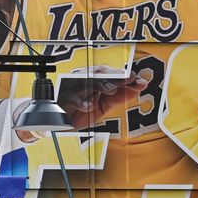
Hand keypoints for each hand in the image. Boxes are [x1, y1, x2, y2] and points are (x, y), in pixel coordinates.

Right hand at [24, 70, 146, 141]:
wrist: (57, 125)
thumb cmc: (79, 112)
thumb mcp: (103, 106)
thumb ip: (119, 97)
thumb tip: (138, 87)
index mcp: (95, 81)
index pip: (112, 74)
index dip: (126, 76)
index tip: (140, 81)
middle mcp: (84, 80)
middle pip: (100, 73)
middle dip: (116, 76)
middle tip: (130, 79)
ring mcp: (72, 87)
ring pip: (87, 80)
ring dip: (100, 84)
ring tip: (112, 90)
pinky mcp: (62, 97)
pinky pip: (72, 97)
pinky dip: (81, 102)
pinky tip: (90, 106)